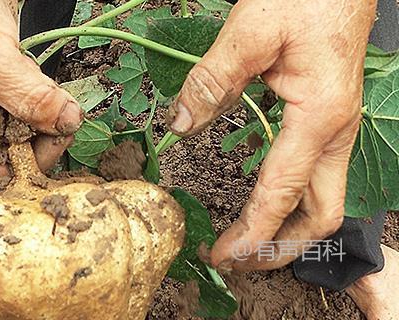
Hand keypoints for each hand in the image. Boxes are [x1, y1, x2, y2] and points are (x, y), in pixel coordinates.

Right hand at [0, 0, 82, 184]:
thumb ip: (29, 96)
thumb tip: (65, 122)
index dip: (21, 161)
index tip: (55, 142)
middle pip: (2, 152)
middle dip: (35, 138)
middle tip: (62, 120)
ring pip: (16, 131)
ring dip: (40, 119)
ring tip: (52, 99)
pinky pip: (20, 110)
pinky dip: (37, 102)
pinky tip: (44, 89)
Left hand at [166, 0, 376, 269]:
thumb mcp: (250, 31)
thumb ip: (212, 81)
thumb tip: (181, 125)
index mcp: (319, 116)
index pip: (283, 193)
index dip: (253, 233)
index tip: (224, 255)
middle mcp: (336, 131)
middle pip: (321, 215)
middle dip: (279, 247)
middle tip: (235, 260)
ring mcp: (337, 128)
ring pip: (323, 200)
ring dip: (286, 228)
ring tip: (245, 242)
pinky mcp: (328, 120)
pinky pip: (315, 177)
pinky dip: (289, 202)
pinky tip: (262, 204)